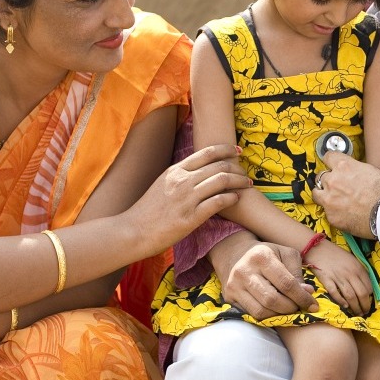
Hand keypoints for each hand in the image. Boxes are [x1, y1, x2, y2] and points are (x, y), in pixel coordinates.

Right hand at [126, 144, 247, 252]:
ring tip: (246, 185)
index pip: (207, 152)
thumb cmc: (147, 211)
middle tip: (246, 173)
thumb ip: (180, 177)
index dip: (226, 149)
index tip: (237, 151)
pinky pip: (218, 202)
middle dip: (237, 168)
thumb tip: (198, 173)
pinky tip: (236, 199)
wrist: (133, 231)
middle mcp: (182, 181)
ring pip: (222, 181)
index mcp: (175, 171)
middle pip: (218, 166)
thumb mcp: (162, 185)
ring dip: (238, 181)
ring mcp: (187, 198)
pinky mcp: (191, 217)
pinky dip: (231, 198)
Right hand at [215, 236, 317, 317]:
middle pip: (272, 300)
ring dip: (279, 314)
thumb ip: (297, 272)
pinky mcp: (229, 297)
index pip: (286, 283)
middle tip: (298, 307)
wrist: (235, 253)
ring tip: (287, 309)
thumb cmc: (267, 254)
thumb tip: (307, 292)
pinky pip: (251, 314)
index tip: (313, 305)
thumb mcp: (285, 254)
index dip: (302, 297)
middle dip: (290, 308)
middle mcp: (244, 271)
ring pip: (261, 311)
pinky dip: (266, 316)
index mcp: (261, 256)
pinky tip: (274, 310)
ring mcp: (234, 285)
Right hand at [305, 241, 373, 314]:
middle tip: (364, 312)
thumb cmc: (336, 255)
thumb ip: (360, 272)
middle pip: (362, 294)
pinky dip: (341, 301)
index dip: (370, 297)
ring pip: (351, 296)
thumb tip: (367, 288)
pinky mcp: (327, 280)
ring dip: (355, 307)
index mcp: (358, 268)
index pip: (369, 287)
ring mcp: (338, 277)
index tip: (368, 302)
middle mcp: (350, 273)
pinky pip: (335, 293)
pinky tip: (344, 306)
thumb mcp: (352, 260)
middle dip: (365, 306)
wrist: (318, 248)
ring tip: (357, 313)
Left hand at [314, 151, 379, 238]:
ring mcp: (329, 200)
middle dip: (328, 180)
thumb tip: (356, 171)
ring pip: (317, 193)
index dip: (331, 161)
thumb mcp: (373, 171)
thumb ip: (358, 169)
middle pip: (320, 176)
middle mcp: (333, 181)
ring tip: (333, 199)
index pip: (328, 156)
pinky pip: (327, 212)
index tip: (332, 164)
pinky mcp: (331, 216)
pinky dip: (333, 212)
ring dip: (323, 194)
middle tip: (337, 185)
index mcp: (344, 166)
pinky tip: (344, 214)